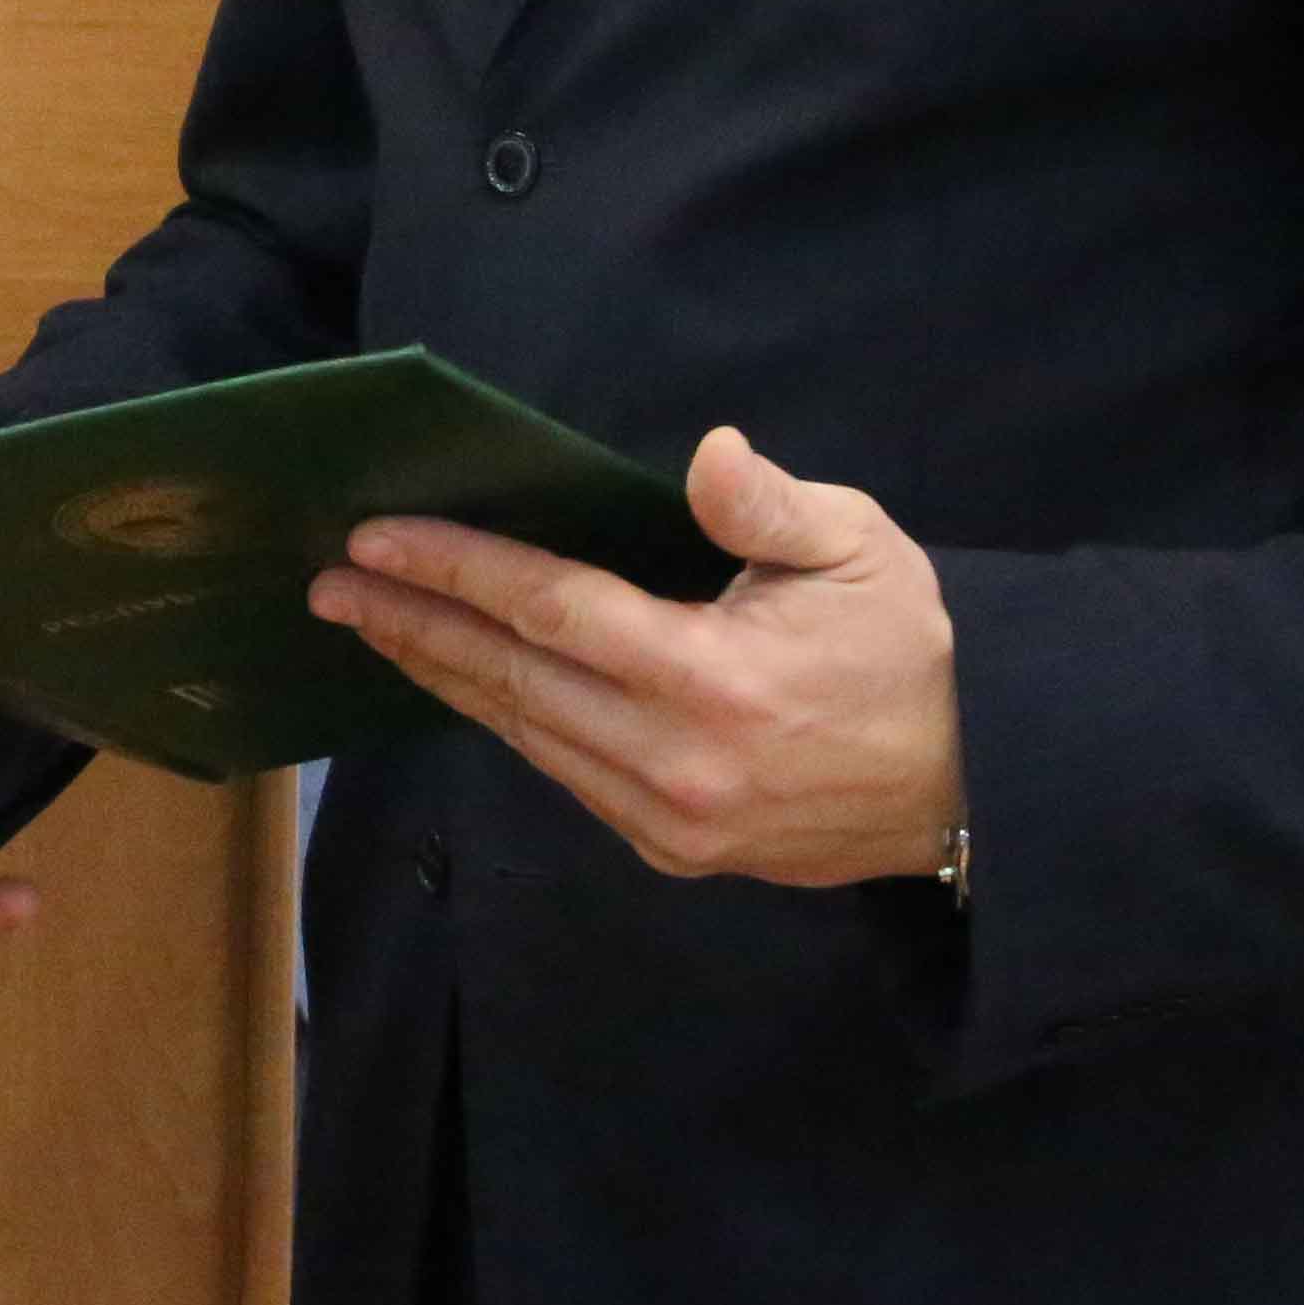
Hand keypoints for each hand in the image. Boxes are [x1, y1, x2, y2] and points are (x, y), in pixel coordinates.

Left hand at [308, 424, 962, 888]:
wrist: (973, 789)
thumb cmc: (909, 650)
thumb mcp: (861, 548)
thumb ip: (769, 505)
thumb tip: (705, 453)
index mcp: (712, 679)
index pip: (549, 611)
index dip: (456, 570)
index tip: (375, 538)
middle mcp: (675, 761)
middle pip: (510, 680)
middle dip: (411, 623)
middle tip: (330, 581)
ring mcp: (669, 820)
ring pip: (524, 735)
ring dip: (442, 675)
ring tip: (373, 623)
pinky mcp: (673, 851)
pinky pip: (563, 775)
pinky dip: (505, 722)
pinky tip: (464, 680)